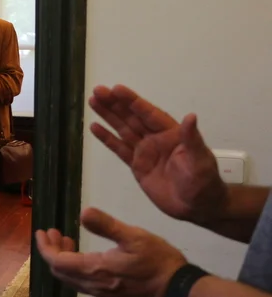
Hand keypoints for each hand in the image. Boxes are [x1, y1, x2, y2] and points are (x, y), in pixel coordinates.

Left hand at [36, 207, 187, 296]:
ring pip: (71, 280)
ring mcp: (103, 294)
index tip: (42, 232)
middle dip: (52, 251)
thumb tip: (83, 212)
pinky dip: (76, 269)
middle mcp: (94, 286)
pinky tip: (86, 256)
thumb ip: (106, 225)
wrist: (180, 292)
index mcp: (95, 270)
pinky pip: (83, 284)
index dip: (45, 247)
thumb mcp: (134, 237)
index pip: (57, 262)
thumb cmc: (158, 261)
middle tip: (54, 233)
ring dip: (64, 260)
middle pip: (60, 272)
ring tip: (68, 240)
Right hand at [89, 84, 226, 224]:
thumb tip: (191, 117)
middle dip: (115, 104)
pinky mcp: (137, 165)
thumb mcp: (201, 160)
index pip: (148, 113)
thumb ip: (192, 139)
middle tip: (97, 90)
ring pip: (123, 129)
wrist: (197, 207)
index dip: (132, 101)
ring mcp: (145, 151)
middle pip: (131, 117)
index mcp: (171, 133)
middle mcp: (156, 138)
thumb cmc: (204, 183)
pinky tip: (95, 127)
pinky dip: (107, 138)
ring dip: (108, 115)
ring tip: (93, 101)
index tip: (116, 89)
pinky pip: (119, 149)